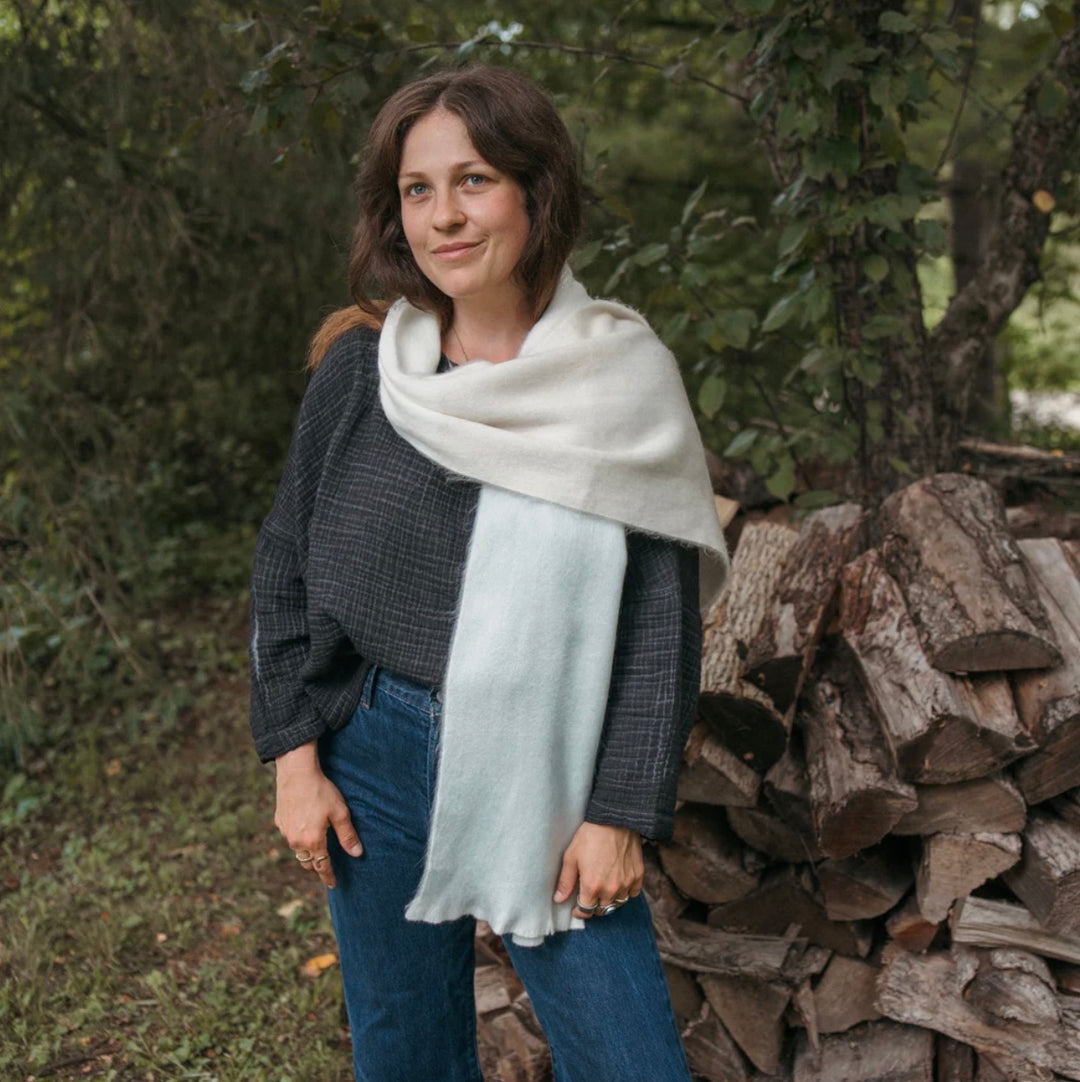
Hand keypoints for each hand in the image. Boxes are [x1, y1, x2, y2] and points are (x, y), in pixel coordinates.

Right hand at [274, 740, 362, 888]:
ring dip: (306, 854)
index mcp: (312, 841)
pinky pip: (289, 837)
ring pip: (297, 850)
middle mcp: (296, 841)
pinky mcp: (279, 821)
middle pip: (307, 862)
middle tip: (326, 869)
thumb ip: (348, 835)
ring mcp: (285, 832)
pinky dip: (298, 839)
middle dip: (317, 867)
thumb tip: (357, 854)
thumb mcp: (340, 813)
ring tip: (316, 852)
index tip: (333, 884)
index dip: (328, 876)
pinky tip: (304, 831)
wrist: (296, 773)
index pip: (321, 866)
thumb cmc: (321, 791)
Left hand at [552, 822, 643, 918]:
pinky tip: (619, 883)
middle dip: (594, 906)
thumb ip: (565, 881)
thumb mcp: (571, 856)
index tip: (577, 907)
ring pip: (618, 904)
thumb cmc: (590, 835)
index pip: (586, 911)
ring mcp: (626, 883)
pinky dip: (626, 892)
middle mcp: (611, 889)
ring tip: (603, 890)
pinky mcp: (638, 875)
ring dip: (609, 900)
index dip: (579, 911)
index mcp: (592, 886)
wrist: (615, 819)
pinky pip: (632, 893)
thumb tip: (558, 899)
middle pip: (602, 909)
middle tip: (589, 896)